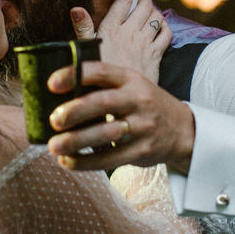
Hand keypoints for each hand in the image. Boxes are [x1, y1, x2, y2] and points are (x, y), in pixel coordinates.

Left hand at [44, 61, 194, 173]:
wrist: (184, 130)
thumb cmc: (144, 105)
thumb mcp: (131, 86)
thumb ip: (102, 87)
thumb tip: (56, 96)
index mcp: (130, 78)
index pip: (101, 71)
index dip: (75, 75)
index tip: (51, 84)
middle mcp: (138, 99)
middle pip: (103, 102)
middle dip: (76, 111)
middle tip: (53, 119)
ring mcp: (143, 126)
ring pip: (106, 134)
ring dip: (77, 141)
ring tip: (53, 146)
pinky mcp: (143, 151)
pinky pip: (111, 159)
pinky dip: (86, 162)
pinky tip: (68, 162)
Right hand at [71, 0, 170, 83]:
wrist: (118, 99)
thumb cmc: (96, 77)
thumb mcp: (85, 51)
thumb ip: (83, 29)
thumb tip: (76, 9)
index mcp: (110, 30)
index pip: (122, 2)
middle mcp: (129, 33)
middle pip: (142, 7)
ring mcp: (144, 44)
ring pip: (155, 18)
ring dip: (154, 10)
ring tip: (151, 6)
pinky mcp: (155, 55)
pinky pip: (166, 34)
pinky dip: (165, 26)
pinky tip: (161, 25)